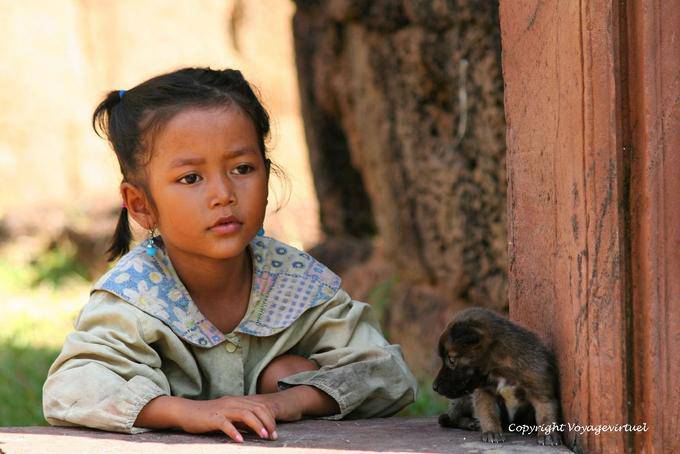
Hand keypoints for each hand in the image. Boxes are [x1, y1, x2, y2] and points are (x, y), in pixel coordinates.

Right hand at [136, 395, 278, 442]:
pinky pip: (225, 424)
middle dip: (267, 422)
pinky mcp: (212, 418)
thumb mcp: (229, 416)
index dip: (270, 418)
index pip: (260, 406)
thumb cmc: (208, 416)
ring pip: (244, 414)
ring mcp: (222, 409)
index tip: (275, 432)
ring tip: (263, 436)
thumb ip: (242, 420)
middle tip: (273, 436)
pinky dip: (234, 432)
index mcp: (237, 402)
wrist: (186, 411)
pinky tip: (240, 441)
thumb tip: (257, 428)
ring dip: (256, 425)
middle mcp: (232, 403)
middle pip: (256, 409)